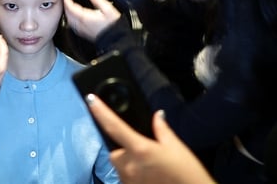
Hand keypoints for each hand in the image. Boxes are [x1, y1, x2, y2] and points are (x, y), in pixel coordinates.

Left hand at [63, 0, 120, 41]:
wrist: (115, 39)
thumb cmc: (113, 25)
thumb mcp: (108, 9)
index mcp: (85, 17)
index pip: (70, 7)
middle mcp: (81, 24)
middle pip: (67, 13)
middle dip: (65, 5)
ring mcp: (81, 30)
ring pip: (69, 20)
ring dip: (67, 12)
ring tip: (69, 6)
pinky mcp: (84, 33)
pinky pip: (72, 25)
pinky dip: (70, 19)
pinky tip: (74, 17)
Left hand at [86, 94, 213, 183]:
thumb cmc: (186, 174)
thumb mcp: (176, 147)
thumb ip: (162, 129)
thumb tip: (157, 116)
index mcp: (140, 149)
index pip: (114, 126)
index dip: (100, 112)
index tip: (90, 99)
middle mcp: (129, 165)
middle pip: (115, 151)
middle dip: (125, 149)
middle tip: (144, 151)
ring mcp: (128, 180)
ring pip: (120, 165)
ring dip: (130, 163)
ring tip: (151, 167)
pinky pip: (126, 177)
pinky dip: (134, 175)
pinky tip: (150, 176)